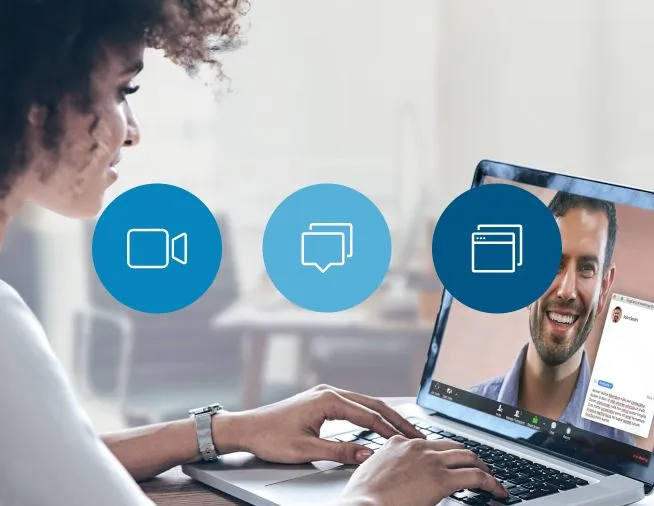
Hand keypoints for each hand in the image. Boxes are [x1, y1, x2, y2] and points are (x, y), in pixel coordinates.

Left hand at [222, 384, 423, 464]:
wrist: (246, 428)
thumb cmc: (270, 437)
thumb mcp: (306, 449)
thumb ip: (340, 451)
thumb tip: (369, 453)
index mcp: (327, 400)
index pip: (369, 415)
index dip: (391, 430)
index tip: (409, 441)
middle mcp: (329, 392)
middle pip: (372, 404)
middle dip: (396, 419)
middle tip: (418, 434)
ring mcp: (325, 394)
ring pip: (364, 403)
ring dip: (385, 416)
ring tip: (404, 430)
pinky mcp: (321, 401)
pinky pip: (354, 405)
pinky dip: (371, 415)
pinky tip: (379, 424)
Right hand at [341, 436, 507, 505]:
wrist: (363, 505)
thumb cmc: (362, 496)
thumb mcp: (371, 472)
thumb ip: (386, 467)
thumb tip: (393, 477)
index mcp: (398, 443)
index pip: (429, 443)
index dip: (444, 454)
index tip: (450, 462)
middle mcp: (417, 446)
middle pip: (453, 446)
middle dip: (468, 457)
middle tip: (477, 469)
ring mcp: (430, 461)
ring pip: (468, 457)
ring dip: (483, 468)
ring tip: (491, 480)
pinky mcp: (442, 479)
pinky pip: (476, 477)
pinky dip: (491, 483)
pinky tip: (498, 491)